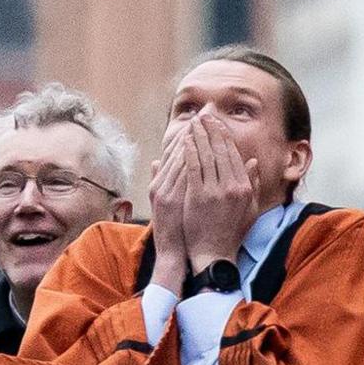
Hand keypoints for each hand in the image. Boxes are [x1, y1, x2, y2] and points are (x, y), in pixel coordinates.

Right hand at [146, 125, 190, 291]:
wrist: (174, 254)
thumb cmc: (176, 230)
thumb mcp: (165, 204)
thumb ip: (162, 180)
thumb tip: (156, 161)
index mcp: (161, 184)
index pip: (177, 152)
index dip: (190, 133)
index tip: (202, 117)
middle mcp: (160, 185)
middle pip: (178, 150)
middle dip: (193, 129)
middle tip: (206, 110)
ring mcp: (163, 191)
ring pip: (179, 158)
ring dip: (193, 138)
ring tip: (205, 119)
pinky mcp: (168, 199)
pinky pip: (182, 174)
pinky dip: (190, 158)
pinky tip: (200, 145)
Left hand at [180, 113, 259, 270]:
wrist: (213, 254)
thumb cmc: (231, 232)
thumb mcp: (249, 208)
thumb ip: (252, 183)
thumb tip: (253, 161)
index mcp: (244, 186)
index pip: (233, 154)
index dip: (224, 135)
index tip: (217, 122)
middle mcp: (232, 186)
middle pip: (220, 150)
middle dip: (211, 129)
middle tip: (204, 114)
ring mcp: (214, 191)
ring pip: (206, 156)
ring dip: (198, 136)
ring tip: (193, 122)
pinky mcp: (197, 197)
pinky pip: (193, 169)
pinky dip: (188, 153)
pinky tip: (184, 141)